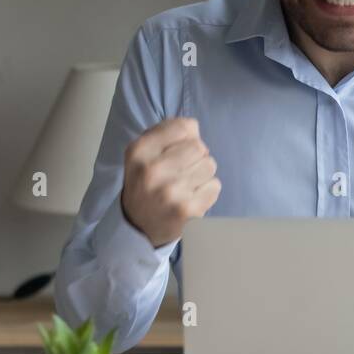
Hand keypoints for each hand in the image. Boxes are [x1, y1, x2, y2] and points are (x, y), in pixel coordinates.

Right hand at [120, 117, 220, 247]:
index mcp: (139, 151)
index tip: (177, 150)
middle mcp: (152, 170)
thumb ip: (167, 132)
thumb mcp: (144, 153)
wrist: (139, 226)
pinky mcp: (188, 210)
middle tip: (182, 171)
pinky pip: (215, 186)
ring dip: (203, 174)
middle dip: (196, 156)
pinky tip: (191, 197)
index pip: (183, 127)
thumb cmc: (147, 182)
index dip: (187, 137)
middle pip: (200, 147)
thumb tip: (194, 127)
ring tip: (186, 184)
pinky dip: (207, 190)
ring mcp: (171, 192)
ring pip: (210, 165)